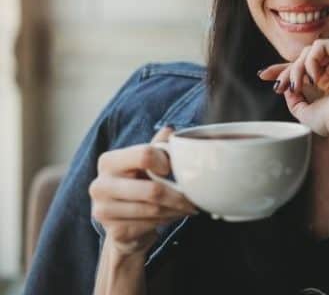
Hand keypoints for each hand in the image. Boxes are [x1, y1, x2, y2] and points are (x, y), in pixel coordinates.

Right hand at [89, 127, 197, 256]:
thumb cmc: (137, 187)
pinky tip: (172, 216)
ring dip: (177, 209)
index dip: (166, 161)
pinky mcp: (114, 232)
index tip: (173, 169)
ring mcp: (103, 211)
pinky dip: (167, 221)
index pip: (144, 155)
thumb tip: (170, 130)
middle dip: (179, 195)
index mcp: (108, 161)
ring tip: (188, 206)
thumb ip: (156, 147)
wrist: (123, 225)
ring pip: (154, 209)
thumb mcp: (144, 165)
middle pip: (152, 189)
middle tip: (194, 198)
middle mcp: (100, 186)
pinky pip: (151, 225)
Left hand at [258, 39, 328, 137]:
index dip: (283, 69)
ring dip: (298, 68)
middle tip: (282, 87)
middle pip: (304, 56)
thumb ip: (294, 99)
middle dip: (288, 71)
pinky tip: (315, 78)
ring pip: (309, 50)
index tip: (262, 75)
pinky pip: (319, 45)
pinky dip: (311, 61)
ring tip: (300, 86)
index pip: (304, 66)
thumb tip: (284, 87)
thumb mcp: (304, 111)